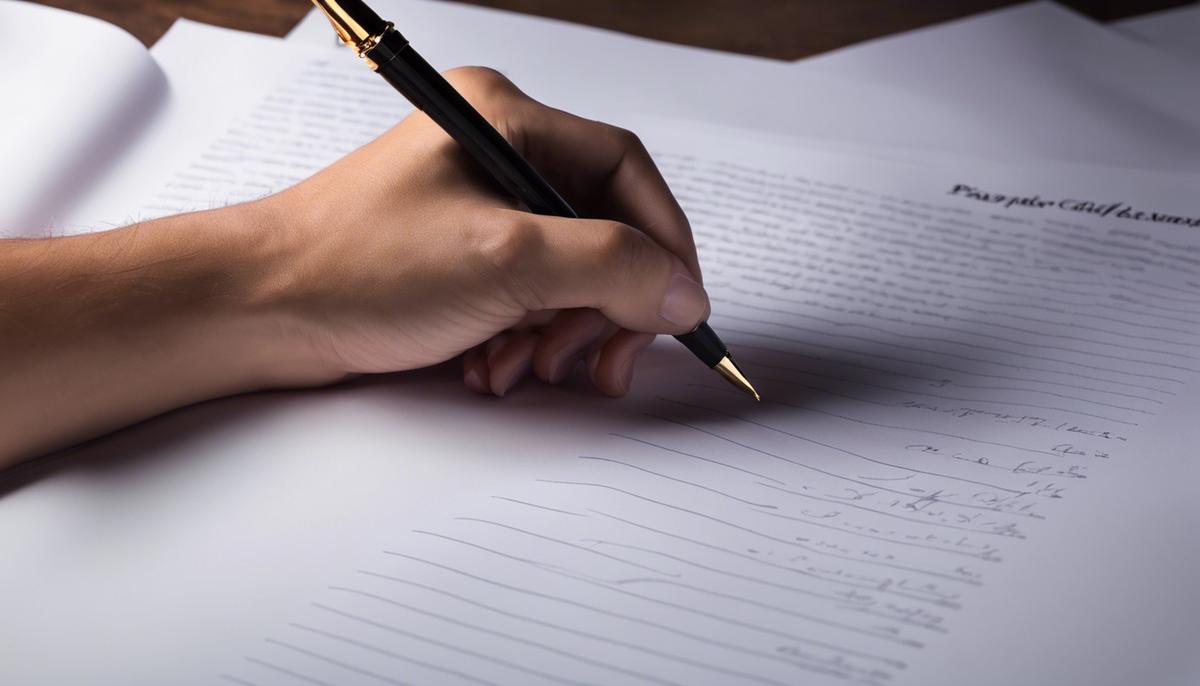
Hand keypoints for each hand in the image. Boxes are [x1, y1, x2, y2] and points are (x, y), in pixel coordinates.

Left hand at [260, 67, 708, 396]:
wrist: (257, 311)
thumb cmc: (356, 265)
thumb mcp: (504, 261)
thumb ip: (611, 268)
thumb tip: (682, 291)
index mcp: (506, 120)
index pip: (625, 172)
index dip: (665, 241)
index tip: (680, 306)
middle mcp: (494, 156)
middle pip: (599, 229)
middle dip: (606, 303)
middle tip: (603, 361)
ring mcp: (474, 209)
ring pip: (564, 273)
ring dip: (562, 331)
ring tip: (528, 367)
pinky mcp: (455, 258)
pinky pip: (524, 298)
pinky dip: (524, 340)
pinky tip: (493, 368)